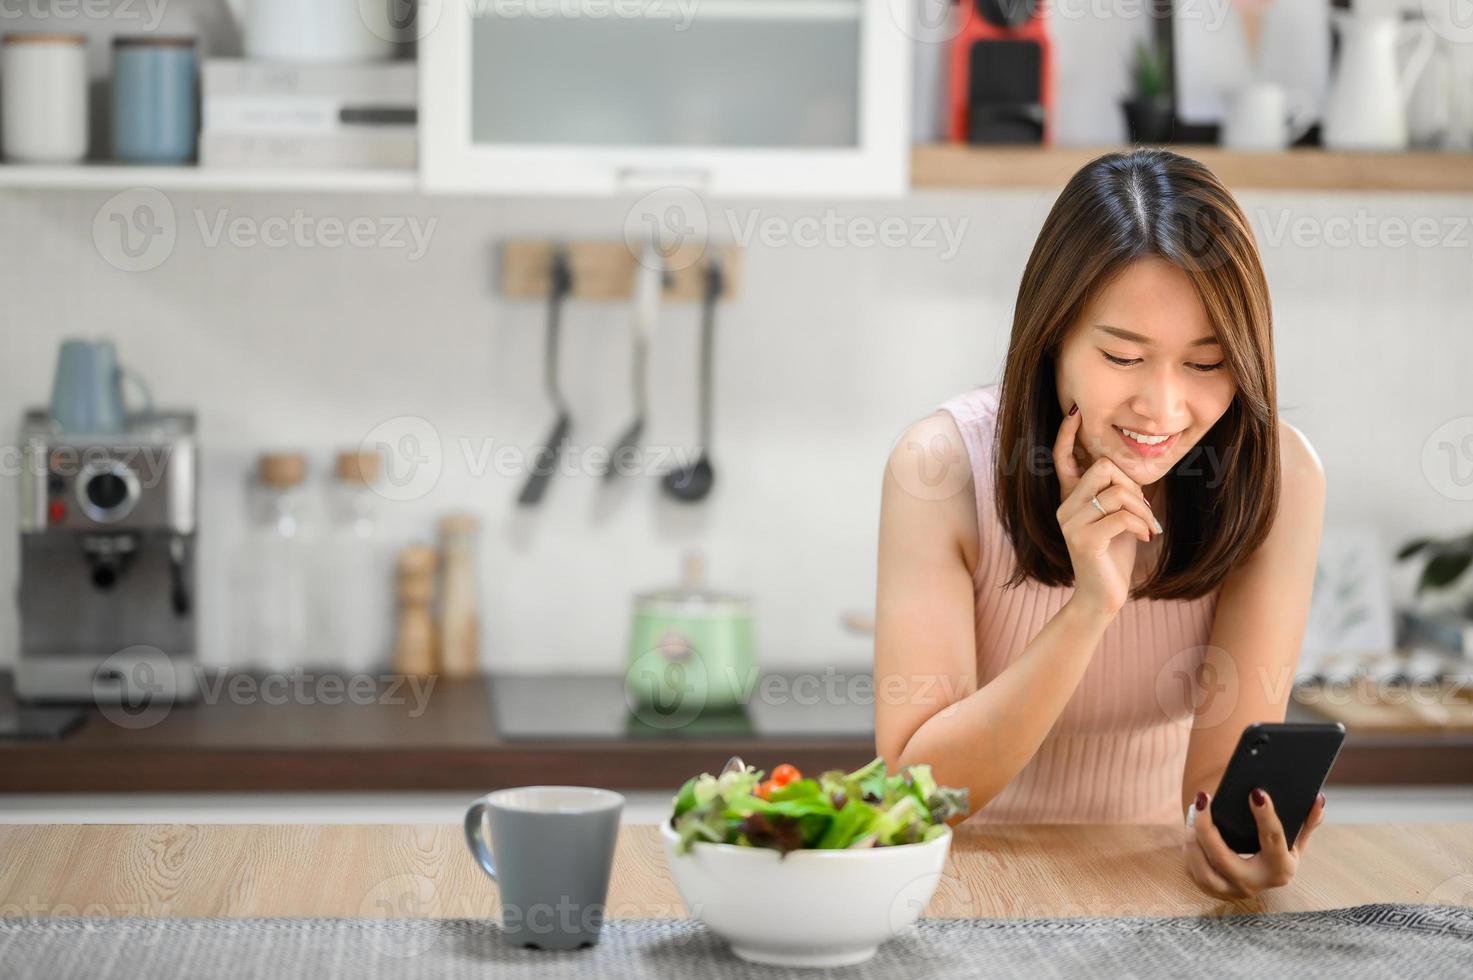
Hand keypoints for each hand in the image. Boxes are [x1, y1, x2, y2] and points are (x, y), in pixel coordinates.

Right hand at [1052, 403, 1157, 617]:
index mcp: (1070, 499)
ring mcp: (1071, 524)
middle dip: (1133, 485)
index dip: (1067, 436)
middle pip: (1103, 468)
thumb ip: (1114, 493)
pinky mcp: (1083, 540)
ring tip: (1149, 526)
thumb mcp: (1114, 518)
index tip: (1075, 412)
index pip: (1062, 460)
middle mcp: (1064, 507)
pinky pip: (1121, 516)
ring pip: (1116, 491)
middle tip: (1144, 509)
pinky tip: (1146, 537)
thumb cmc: (1112, 556)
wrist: (1101, 598)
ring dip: (1143, 508)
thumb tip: (1124, 469)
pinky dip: (1141, 524)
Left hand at [1183, 788, 1326, 900]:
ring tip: (1195, 813)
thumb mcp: (1294, 841)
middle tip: (1203, 799)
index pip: (1273, 839)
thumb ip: (1306, 822)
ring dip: (1194, 838)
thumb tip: (1317, 799)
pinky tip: (1191, 831)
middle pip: (1224, 858)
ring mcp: (1232, 892)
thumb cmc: (1275, 851)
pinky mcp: (1213, 892)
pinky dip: (1189, 850)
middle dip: (1208, 828)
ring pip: (1203, 869)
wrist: (1258, 875)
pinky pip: (1194, 873)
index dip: (1266, 815)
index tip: (1256, 792)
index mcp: (1280, 869)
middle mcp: (1255, 884)